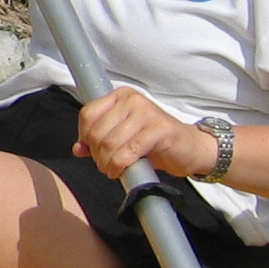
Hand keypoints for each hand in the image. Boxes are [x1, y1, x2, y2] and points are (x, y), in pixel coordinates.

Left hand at [74, 86, 218, 182]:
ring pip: (110, 143)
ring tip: (112, 170)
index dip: (84, 137)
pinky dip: (120, 165)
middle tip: (104, 166)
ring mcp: (147, 112)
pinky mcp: (159, 129)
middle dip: (97, 154)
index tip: (91, 151)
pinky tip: (122, 171)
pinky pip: (128, 151)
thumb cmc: (155, 142)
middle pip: (97, 131)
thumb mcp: (123, 137)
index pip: (88, 114)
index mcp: (121, 96)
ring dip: (107, 163)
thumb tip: (77, 149)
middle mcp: (132, 100)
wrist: (191, 148)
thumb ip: (99, 140)